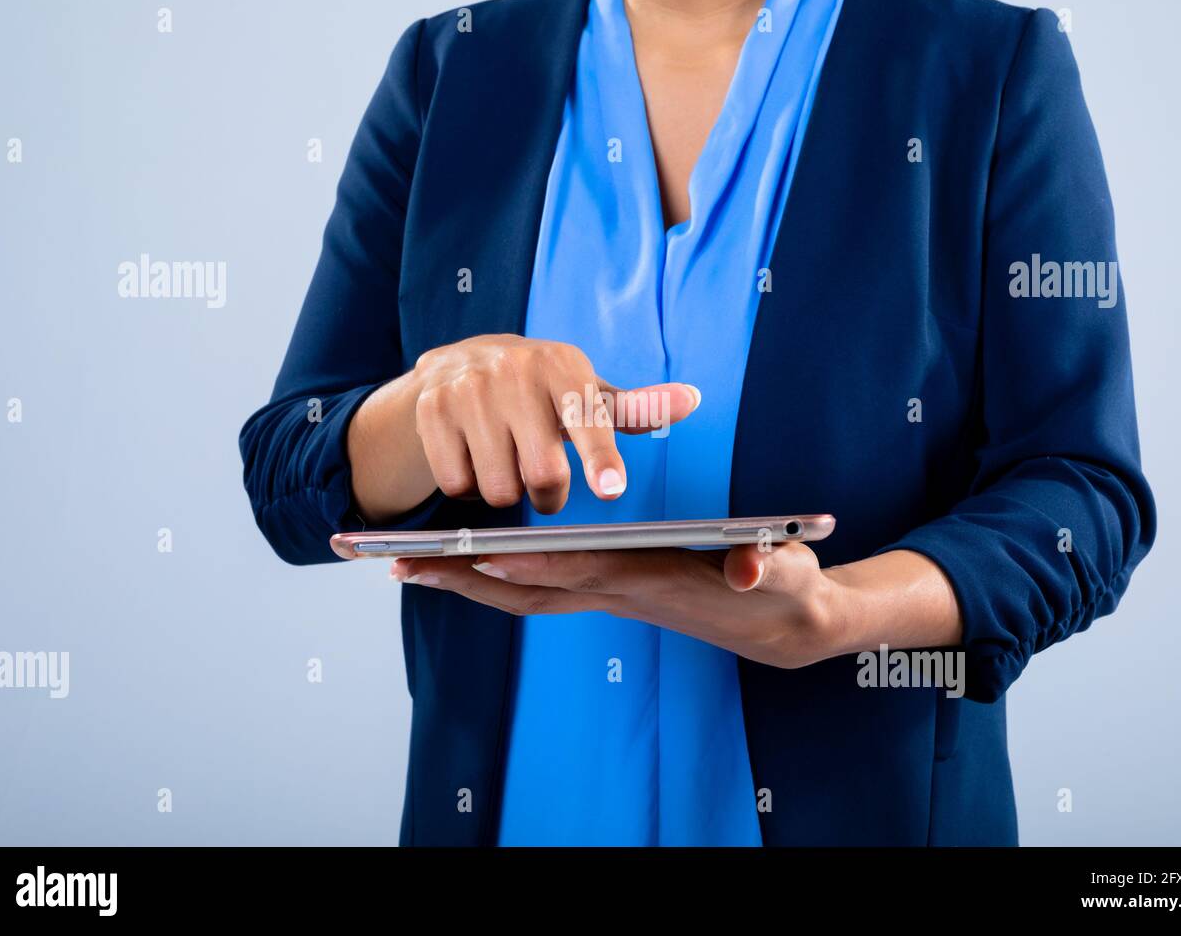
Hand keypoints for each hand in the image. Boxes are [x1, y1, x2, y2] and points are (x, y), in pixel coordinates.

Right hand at [347, 334, 699, 520]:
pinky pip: (457, 484)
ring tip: (506, 464)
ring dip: (506, 493)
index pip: (587, 419)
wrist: (455, 364)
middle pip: (543, 473)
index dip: (601, 458)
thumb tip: (691, 400)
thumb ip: (635, 407)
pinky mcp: (431, 410)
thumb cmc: (540, 390)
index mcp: (562, 367)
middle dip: (549, 496)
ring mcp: (468, 390)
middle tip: (546, 485)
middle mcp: (514, 372)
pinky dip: (468, 488)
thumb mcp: (585, 392)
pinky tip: (473, 461)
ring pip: (498, 488)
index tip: (611, 489)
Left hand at [390, 546, 962, 668]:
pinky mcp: (606, 589)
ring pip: (521, 595)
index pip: (588, 571)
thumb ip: (767, 566)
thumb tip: (750, 568)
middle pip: (528, 591)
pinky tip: (457, 564)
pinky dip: (490, 580)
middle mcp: (617, 592)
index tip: (485, 558)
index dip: (538, 567)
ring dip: (460, 582)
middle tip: (395, 562)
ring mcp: (606, 594)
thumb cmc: (781, 587)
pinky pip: (535, 589)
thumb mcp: (785, 571)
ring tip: (400, 563)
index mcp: (653, 580)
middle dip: (463, 578)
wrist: (780, 621)